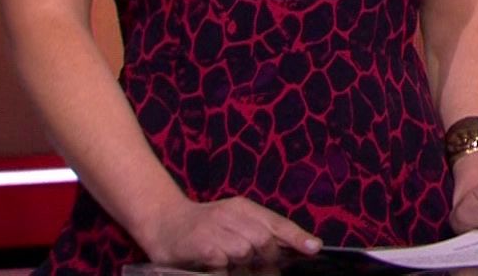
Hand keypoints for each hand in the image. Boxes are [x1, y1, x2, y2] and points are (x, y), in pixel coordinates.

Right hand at [140, 197, 321, 267]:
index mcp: (243, 208)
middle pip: (265, 240)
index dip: (297, 237)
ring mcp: (216, 229)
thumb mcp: (233, 222)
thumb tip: (293, 250)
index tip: (315, 248)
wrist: (162, 222)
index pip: (277, 222)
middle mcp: (232, 215)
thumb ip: (260, 233)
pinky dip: (224, 270)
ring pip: (246, 252)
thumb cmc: (203, 227)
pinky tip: (215, 268)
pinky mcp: (201, 245)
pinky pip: (224, 263)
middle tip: (258, 268)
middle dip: (267, 258)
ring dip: (243, 265)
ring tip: (231, 266)